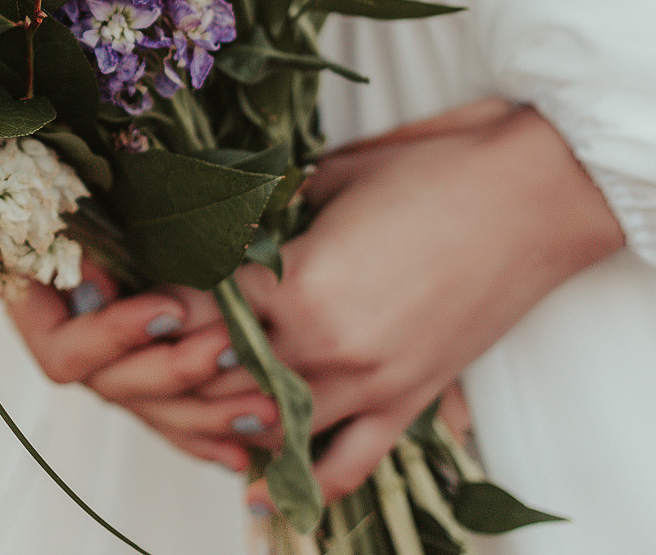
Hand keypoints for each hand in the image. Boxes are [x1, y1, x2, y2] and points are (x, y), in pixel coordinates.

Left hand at [9, 102, 625, 499]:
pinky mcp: (416, 397)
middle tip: (136, 361)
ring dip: (226, 419)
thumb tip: (222, 224)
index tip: (120, 303)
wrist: (536, 190)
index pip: (198, 311)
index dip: (155, 307)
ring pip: (275, 425)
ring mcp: (374, 380)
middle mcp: (329, 346)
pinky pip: (352, 460)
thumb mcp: (329, 178)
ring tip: (182, 411)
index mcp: (299, 284)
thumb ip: (270, 215)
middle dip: (177, 369)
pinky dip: (306, 481)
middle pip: (223, 378)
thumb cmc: (434, 167)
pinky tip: (264, 489)